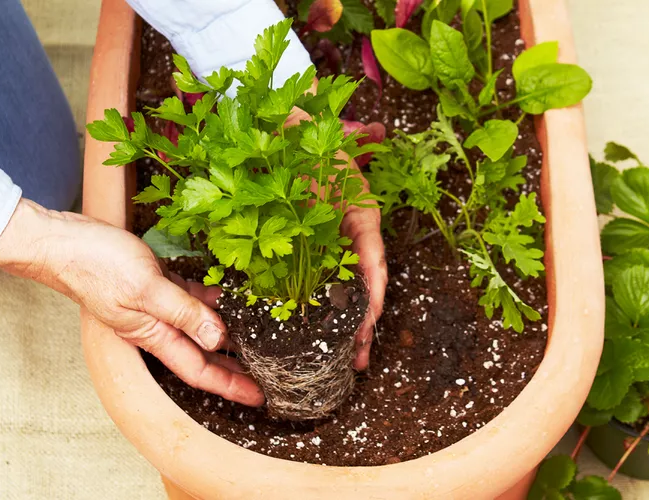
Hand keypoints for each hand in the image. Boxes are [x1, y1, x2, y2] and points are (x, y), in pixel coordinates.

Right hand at [0, 199, 263, 406]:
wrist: (62, 242)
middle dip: (233, 367)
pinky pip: (187, 297)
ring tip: (255, 337)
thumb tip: (217, 338)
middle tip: (266, 374)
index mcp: (152, 335)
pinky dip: (207, 299)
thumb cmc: (96, 265)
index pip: (198, 369)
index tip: (257, 396)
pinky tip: (226, 295)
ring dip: (224, 331)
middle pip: (201, 353)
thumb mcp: (146, 289)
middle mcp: (155, 326)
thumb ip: (183, 313)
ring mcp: (153, 305)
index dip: (229, 385)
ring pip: (197, 325)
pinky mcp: (152, 283)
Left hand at [287, 105, 387, 370]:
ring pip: (332, 289)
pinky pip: (302, 278)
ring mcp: (321, 242)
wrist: (274, 126)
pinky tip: (303, 328)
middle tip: (354, 361)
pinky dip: (306, 304)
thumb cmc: (311, 144)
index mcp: (362, 220)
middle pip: (357, 287)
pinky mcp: (294, 244)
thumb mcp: (336, 169)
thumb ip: (351, 208)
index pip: (374, 268)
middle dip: (357, 326)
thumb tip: (372, 207)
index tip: (366, 331)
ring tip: (335, 356)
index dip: (372, 301)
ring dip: (334, 323)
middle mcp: (346, 235)